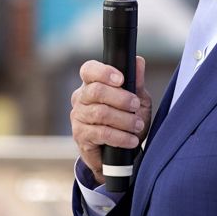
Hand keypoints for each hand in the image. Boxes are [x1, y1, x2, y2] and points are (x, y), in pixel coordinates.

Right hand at [70, 56, 150, 183]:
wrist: (119, 154)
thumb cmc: (127, 121)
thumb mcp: (137, 100)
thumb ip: (136, 82)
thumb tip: (138, 61)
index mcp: (92, 84)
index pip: (89, 70)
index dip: (104, 72)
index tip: (121, 79)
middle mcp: (81, 98)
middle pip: (96, 91)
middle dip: (120, 98)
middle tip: (135, 105)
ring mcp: (78, 117)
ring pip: (100, 113)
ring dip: (124, 120)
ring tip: (137, 125)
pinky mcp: (80, 136)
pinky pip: (101, 133)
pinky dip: (120, 137)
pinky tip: (131, 139)